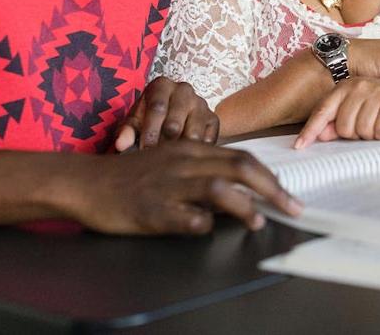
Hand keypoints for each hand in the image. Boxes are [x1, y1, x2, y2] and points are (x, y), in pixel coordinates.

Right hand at [76, 140, 301, 234]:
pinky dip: (203, 223)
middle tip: (292, 208)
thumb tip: (237, 190)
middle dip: (272, 189)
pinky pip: (185, 216)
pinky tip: (208, 228)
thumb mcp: (168, 162)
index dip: (270, 177)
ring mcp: (168, 185)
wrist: (87, 182)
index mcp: (189, 150)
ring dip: (245, 206)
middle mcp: (183, 162)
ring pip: (218, 187)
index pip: (241, 158)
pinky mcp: (152, 209)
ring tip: (257, 221)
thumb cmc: (130, 175)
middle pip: (239, 167)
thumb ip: (200, 170)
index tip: (287, 194)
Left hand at [114, 76, 217, 151]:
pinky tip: (185, 157)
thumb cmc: (148, 117)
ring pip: (193, 135)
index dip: (150, 132)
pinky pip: (207, 141)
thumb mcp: (135, 121)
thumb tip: (120, 146)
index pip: (157, 108)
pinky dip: (196, 153)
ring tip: (169, 160)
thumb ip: (126, 131)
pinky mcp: (213, 119)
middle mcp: (184, 90)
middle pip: (175, 124)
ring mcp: (201, 103)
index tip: (144, 150)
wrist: (173, 115)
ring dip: (180, 151)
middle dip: (163, 145)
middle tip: (155, 159)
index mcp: (162, 85)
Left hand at [295, 77, 379, 147]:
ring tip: (378, 123)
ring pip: (362, 130)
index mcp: (343, 88)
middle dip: (354, 134)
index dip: (310, 131)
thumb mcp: (355, 108)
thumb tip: (320, 136)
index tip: (299, 146)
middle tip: (366, 126)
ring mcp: (375, 93)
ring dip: (371, 134)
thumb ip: (336, 121)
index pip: (322, 112)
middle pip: (343, 127)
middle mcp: (357, 87)